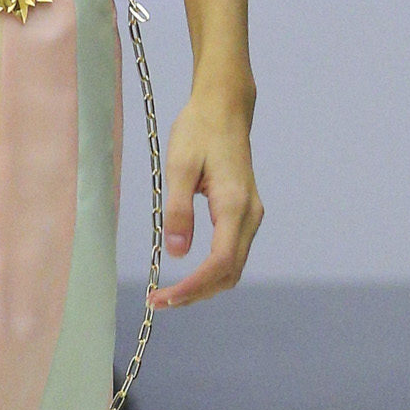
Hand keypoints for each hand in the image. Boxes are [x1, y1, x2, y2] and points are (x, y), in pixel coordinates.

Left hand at [153, 87, 261, 307]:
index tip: (164, 297)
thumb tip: (176, 253)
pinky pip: (232, 253)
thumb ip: (178, 211)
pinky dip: (211, 271)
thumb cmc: (199, 131)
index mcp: (234, 204)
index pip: (220, 262)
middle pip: (229, 272)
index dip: (193, 286)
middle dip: (196, 293)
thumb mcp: (179, 167)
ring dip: (204, 285)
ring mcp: (250, 214)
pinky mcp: (244, 213)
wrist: (224, 108)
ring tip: (169, 294)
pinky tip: (187, 275)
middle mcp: (249, 214)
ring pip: (233, 266)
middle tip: (159, 301)